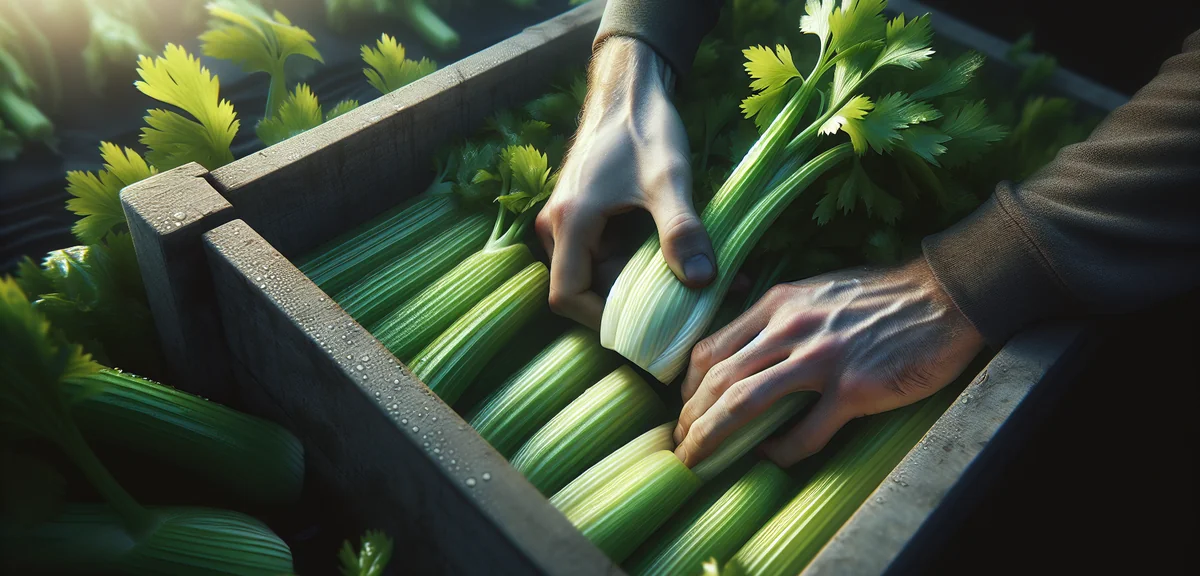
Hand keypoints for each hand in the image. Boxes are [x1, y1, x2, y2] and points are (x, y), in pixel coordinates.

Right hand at [535, 36, 715, 329]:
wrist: (630, 87)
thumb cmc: (644, 128)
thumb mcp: (669, 180)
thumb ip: (682, 231)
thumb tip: (702, 283)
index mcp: (569, 223)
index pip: (567, 296)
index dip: (601, 320)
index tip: (645, 329)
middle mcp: (558, 226)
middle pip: (584, 288)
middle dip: (631, 305)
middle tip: (680, 312)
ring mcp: (569, 220)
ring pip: (598, 272)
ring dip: (639, 284)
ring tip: (690, 287)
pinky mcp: (584, 214)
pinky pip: (606, 253)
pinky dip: (638, 263)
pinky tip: (679, 260)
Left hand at [672, 256, 985, 467]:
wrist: (944, 296)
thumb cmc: (881, 296)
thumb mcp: (815, 290)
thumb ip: (778, 315)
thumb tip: (745, 349)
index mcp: (778, 303)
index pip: (711, 348)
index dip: (688, 387)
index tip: (685, 410)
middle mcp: (790, 327)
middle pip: (718, 380)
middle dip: (691, 419)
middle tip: (682, 447)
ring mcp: (821, 359)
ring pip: (745, 404)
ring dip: (715, 438)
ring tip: (701, 460)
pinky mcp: (853, 389)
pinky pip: (804, 432)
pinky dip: (780, 452)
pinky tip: (772, 459)